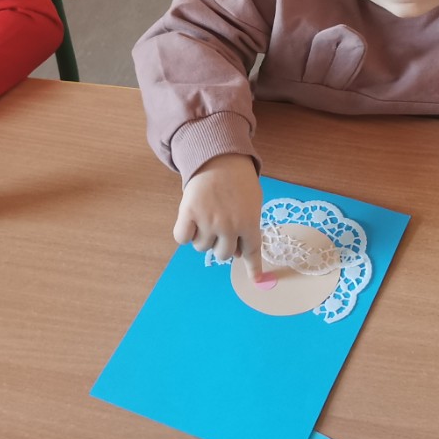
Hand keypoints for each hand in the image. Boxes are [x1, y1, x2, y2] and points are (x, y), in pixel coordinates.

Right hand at [175, 154, 264, 280]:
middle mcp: (229, 226)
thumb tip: (240, 254)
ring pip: (201, 247)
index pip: (251, 252)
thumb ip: (248, 227)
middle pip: (223, 254)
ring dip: (202, 237)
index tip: (256, 281)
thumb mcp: (253, 203)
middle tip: (219, 228)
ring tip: (205, 216)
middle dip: (221, 245)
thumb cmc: (239, 180)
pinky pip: (182, 238)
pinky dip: (184, 233)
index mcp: (249, 223)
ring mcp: (208, 221)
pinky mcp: (188, 214)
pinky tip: (189, 221)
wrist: (219, 158)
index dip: (253, 268)